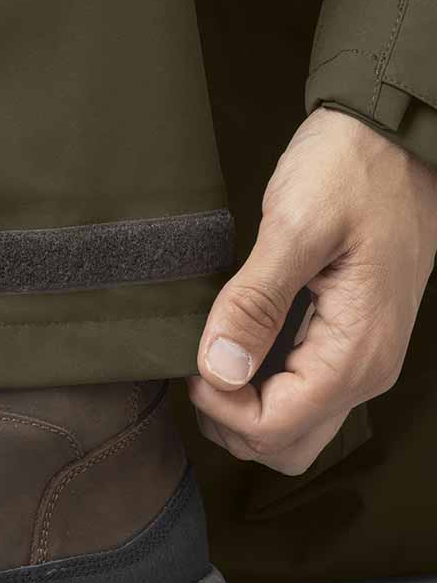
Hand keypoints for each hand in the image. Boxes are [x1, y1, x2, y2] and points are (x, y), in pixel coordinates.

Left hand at [189, 108, 436, 474]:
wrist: (389, 137)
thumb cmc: (350, 171)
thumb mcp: (295, 227)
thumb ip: (254, 302)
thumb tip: (218, 368)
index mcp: (356, 351)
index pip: (276, 428)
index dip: (220, 408)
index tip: (193, 363)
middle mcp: (365, 369)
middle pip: (286, 445)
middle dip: (231, 423)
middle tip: (198, 366)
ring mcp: (359, 359)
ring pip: (294, 428)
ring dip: (243, 411)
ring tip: (213, 356)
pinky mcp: (345, 341)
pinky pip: (300, 394)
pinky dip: (260, 389)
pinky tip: (234, 347)